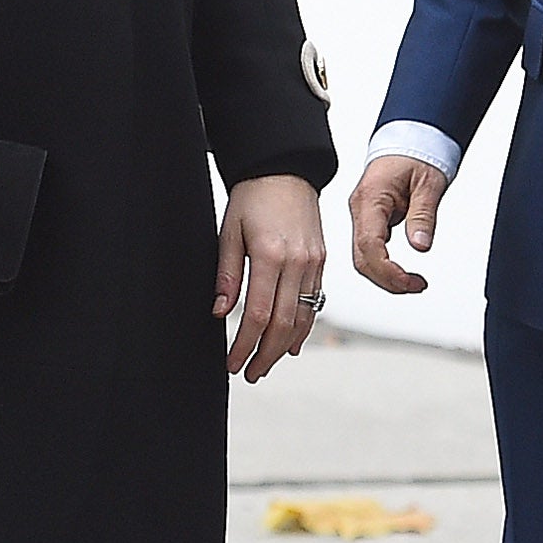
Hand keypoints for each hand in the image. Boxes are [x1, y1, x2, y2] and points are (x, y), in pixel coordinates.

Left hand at [218, 172, 326, 380]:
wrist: (284, 169)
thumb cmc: (252, 196)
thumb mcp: (229, 232)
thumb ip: (227, 275)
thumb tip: (221, 313)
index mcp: (271, 256)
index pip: (258, 315)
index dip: (244, 346)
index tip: (232, 363)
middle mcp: (298, 263)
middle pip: (284, 325)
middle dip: (265, 355)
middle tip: (249, 373)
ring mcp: (314, 264)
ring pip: (303, 319)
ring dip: (284, 348)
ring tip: (266, 364)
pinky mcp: (321, 262)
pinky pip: (315, 304)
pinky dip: (303, 328)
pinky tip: (291, 344)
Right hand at [349, 152, 449, 295]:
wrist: (410, 139)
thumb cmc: (416, 154)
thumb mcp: (428, 183)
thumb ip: (423, 216)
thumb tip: (420, 246)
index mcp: (371, 199)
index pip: (369, 245)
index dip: (387, 271)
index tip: (410, 282)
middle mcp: (361, 209)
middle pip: (362, 258)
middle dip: (387, 279)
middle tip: (416, 286)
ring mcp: (363, 215)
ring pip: (364, 257)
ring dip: (386, 275)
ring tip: (413, 282)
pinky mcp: (370, 219)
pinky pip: (370, 249)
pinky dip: (385, 265)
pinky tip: (401, 270)